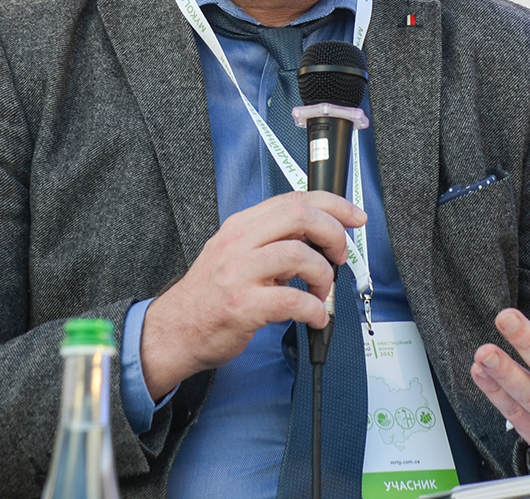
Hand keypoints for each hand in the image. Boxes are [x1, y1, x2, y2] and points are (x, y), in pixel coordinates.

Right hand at [140, 190, 366, 399]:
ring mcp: (239, 273)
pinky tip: (315, 317)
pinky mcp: (243, 306)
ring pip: (299, 255)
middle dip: (333, 233)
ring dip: (323, 275)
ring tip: (321, 293)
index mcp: (242, 226)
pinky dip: (315, 310)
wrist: (175, 330)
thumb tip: (319, 237)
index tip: (355, 216)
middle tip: (339, 256)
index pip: (295, 199)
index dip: (333, 204)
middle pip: (300, 216)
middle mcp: (239, 242)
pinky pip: (293, 301)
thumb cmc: (211, 295)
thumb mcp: (237, 254)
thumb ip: (272, 240)